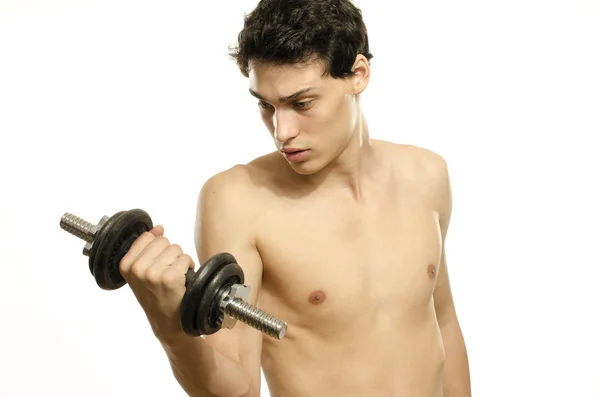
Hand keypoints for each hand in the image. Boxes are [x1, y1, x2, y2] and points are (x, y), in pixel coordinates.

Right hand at [119, 225, 194, 339]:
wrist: (166, 322)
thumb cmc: (155, 296)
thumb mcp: (143, 272)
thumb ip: (148, 247)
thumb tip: (158, 228)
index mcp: (126, 265)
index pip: (147, 237)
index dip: (157, 247)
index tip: (156, 263)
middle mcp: (137, 269)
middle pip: (163, 241)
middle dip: (170, 254)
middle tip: (167, 272)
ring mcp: (152, 274)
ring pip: (176, 249)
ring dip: (180, 261)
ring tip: (174, 276)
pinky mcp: (169, 278)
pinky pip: (185, 258)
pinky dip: (188, 266)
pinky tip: (182, 279)